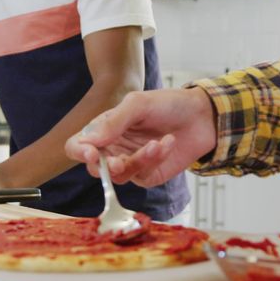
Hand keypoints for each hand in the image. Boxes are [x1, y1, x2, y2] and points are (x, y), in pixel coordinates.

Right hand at [65, 88, 216, 186]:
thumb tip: (89, 142)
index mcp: (103, 130)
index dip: (79, 152)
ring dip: (138, 160)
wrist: (201, 115)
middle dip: (107, 166)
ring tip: (156, 144)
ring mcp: (130, 164)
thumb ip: (113, 122)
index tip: (91, 154)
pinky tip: (168, 142)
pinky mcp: (148, 175)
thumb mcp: (138, 105)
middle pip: (95, 168)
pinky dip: (155, 159)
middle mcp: (113, 149)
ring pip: (120, 176)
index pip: (78, 146)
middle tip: (120, 162)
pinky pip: (142, 176)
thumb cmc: (167, 104)